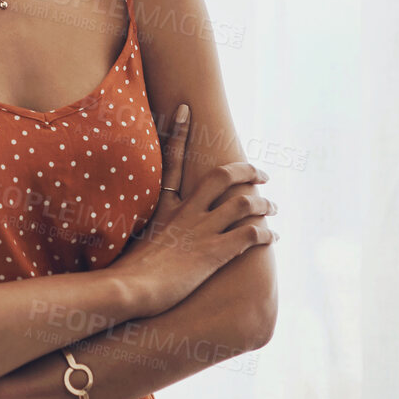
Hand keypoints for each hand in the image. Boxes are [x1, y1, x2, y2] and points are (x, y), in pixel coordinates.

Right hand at [110, 103, 278, 314]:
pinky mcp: (215, 252)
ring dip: (264, 204)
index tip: (185, 110)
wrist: (127, 288)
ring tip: (273, 209)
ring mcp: (202, 230)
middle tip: (262, 174)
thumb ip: (139, 232)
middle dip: (248, 170)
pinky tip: (273, 238)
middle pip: (223, 176)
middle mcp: (187, 213)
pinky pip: (251, 235)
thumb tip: (130, 235)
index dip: (178, 133)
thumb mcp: (129, 243)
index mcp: (165, 208)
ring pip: (244, 203)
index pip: (171, 161)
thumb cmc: (125, 272)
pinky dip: (267, 233)